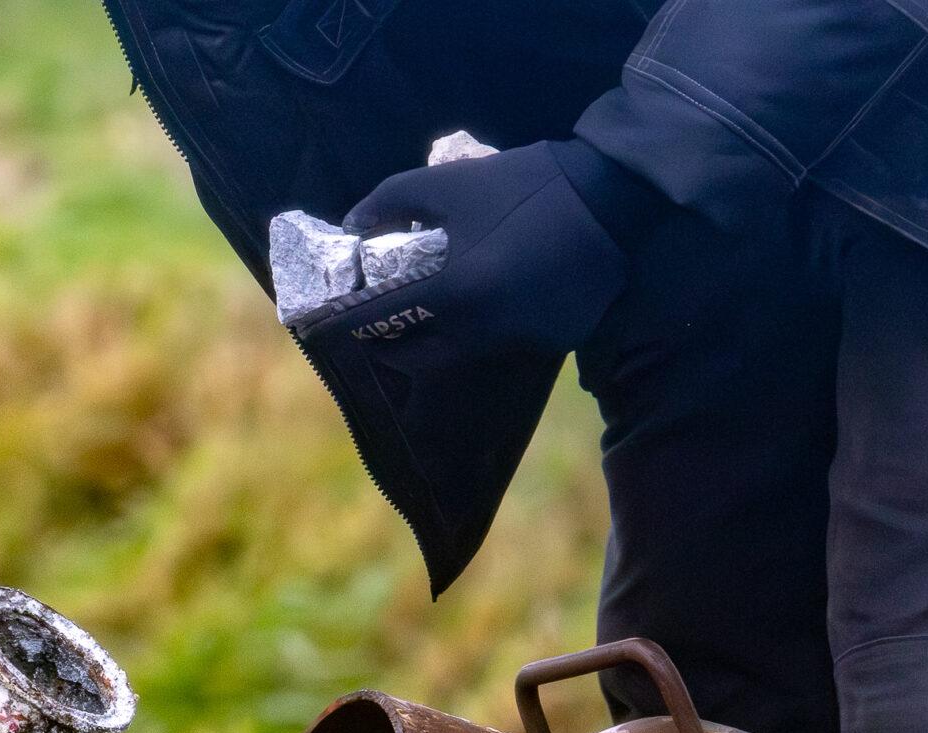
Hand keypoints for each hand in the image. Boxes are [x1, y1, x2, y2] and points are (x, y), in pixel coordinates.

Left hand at [314, 139, 661, 357]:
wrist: (610, 198)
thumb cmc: (523, 185)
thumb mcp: (449, 182)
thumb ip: (389, 202)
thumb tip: (350, 228)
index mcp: (455, 291)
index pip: (378, 323)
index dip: (340, 323)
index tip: (317, 320)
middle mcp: (482, 330)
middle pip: (412, 356)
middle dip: (385, 340)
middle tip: (373, 316)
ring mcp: (517, 342)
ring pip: (454, 354)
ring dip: (433, 336)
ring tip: (430, 302)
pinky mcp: (547, 344)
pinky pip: (496, 345)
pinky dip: (480, 329)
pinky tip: (488, 297)